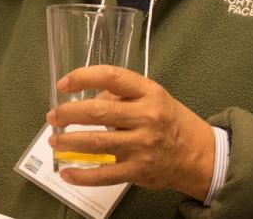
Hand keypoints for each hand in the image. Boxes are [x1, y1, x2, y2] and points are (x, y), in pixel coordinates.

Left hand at [45, 65, 214, 199]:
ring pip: (97, 142)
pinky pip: (105, 174)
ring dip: (70, 142)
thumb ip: (121, 93)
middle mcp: (147, 117)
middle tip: (53, 116)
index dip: (83, 77)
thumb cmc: (169, 121)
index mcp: (149, 92)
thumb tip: (87, 97)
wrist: (199, 155)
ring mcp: (143, 146)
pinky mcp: (139, 171)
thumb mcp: (152, 96)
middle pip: (98, 111)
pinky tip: (67, 172)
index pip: (112, 77)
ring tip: (55, 141)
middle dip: (68, 113)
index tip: (63, 83)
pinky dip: (82, 175)